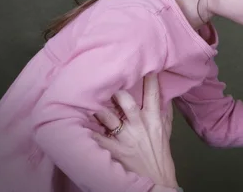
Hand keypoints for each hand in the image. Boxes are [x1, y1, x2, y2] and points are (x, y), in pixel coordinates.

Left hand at [93, 73, 177, 188]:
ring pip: (109, 116)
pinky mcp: (114, 150)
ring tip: (86, 91)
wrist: (158, 181)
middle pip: (126, 101)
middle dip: (116, 88)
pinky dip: (87, 130)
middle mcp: (139, 125)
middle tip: (106, 74)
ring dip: (98, 105)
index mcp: (154, 118)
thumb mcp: (166, 131)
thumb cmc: (161, 156)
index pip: (153, 93)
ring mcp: (126, 137)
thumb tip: (165, 95)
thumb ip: (165, 112)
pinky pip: (97, 137)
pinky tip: (76, 120)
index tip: (145, 63)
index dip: (149, 77)